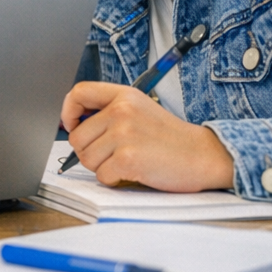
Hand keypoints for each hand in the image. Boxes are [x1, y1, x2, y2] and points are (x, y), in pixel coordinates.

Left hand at [61, 81, 234, 191]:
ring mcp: (124, 134)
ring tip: (126, 161)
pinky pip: (101, 175)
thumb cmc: (170, 137)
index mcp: (123, 95)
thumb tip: (73, 124)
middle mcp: (121, 111)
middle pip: (77, 136)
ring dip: (102, 166)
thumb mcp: (140, 109)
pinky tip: (133, 171)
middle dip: (89, 151)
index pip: (78, 93)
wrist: (203, 155)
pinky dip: (114, 179)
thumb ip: (109, 110)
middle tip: (112, 154)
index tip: (73, 124)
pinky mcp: (128, 158)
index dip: (68, 111)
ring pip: (86, 158)